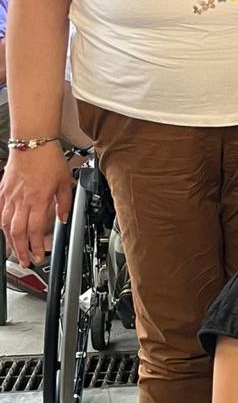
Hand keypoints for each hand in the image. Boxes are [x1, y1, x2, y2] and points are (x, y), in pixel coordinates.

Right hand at [0, 147, 72, 265]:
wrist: (33, 142)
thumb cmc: (49, 159)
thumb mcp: (65, 182)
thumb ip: (64, 203)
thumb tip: (63, 218)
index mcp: (38, 200)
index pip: (35, 230)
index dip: (36, 246)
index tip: (38, 256)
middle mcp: (22, 200)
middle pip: (17, 232)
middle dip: (21, 250)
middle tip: (25, 261)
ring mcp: (10, 195)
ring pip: (5, 224)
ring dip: (10, 240)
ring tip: (15, 251)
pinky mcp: (2, 190)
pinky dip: (0, 223)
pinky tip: (3, 230)